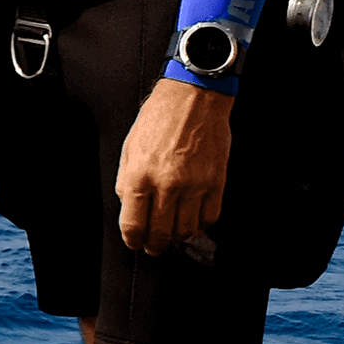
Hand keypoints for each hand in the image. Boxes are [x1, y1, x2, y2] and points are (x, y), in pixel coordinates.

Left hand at [116, 76, 233, 254]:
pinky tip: (194, 218)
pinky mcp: (216, 180)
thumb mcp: (129, 150)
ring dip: (178, 236)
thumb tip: (131, 211)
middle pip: (160, 234)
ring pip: (186, 230)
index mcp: (138, 176)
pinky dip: (201, 224)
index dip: (133, 241)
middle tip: (154, 246)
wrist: (192, 98)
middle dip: (155, 245)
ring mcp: (194, 184)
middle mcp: (166, 184)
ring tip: (174, 232)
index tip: (136, 243)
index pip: (133, 225)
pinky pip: (210, 216)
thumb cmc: (158, 119)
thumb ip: (127, 183)